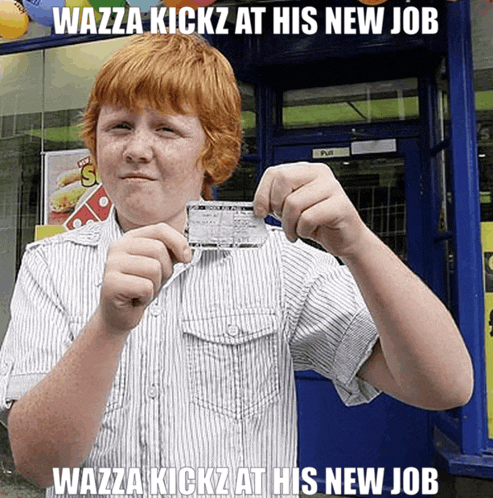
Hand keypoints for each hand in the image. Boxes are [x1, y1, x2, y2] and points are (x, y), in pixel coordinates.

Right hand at [98, 223, 190, 333]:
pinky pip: (145, 286)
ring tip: (143, 290)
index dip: (179, 243)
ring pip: (154, 268)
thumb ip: (173, 251)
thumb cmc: (140, 288)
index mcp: (131, 238)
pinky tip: (136, 298)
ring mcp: (112, 263)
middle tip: (152, 281)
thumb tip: (185, 251)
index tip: (186, 259)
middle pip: (159, 249)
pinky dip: (147, 297)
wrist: (120, 314)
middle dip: (165, 270)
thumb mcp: (162, 265)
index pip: (161, 229)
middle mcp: (118, 246)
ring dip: (155, 285)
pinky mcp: (111, 283)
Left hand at [253, 162, 368, 257]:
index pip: (275, 172)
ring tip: (296, 230)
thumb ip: (277, 200)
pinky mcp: (340, 205)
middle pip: (283, 181)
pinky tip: (309, 231)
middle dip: (277, 206)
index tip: (261, 210)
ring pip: (293, 203)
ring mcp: (332, 187)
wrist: (345, 238)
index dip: (262, 194)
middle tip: (283, 219)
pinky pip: (308, 218)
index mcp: (306, 170)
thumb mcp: (292, 208)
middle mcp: (320, 174)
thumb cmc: (319, 222)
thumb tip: (258, 205)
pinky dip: (303, 230)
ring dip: (289, 225)